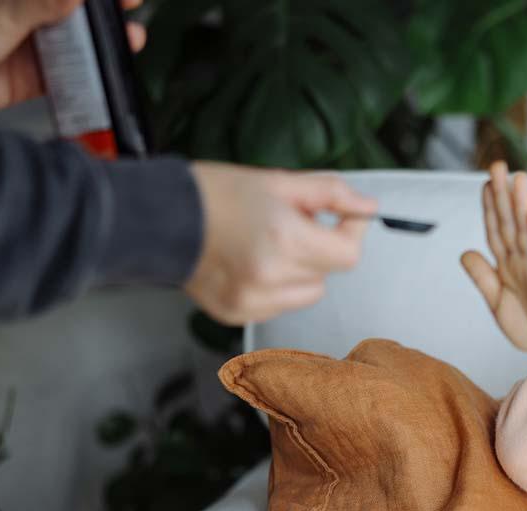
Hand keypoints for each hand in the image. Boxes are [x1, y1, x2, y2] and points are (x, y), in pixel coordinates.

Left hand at [0, 0, 146, 121]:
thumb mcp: (1, 14)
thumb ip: (42, 4)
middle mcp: (33, 18)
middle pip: (81, 16)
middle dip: (108, 15)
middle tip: (130, 13)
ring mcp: (38, 49)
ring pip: (82, 46)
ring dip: (106, 47)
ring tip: (129, 43)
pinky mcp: (39, 79)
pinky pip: (74, 79)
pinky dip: (91, 80)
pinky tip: (106, 78)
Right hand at [184, 163, 376, 324]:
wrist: (159, 217)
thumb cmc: (215, 194)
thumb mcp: (279, 182)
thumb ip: (331, 194)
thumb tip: (367, 208)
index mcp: (284, 239)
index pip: (349, 255)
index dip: (350, 233)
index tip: (343, 218)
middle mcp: (271, 276)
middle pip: (328, 274)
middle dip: (319, 248)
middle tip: (290, 224)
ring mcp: (253, 301)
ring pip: (307, 293)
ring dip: (299, 271)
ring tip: (266, 245)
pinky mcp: (238, 314)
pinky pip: (280, 305)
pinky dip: (275, 287)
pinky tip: (249, 264)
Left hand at [460, 161, 526, 362]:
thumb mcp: (496, 301)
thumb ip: (482, 276)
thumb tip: (465, 252)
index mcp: (508, 265)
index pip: (496, 230)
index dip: (489, 208)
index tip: (484, 184)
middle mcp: (522, 260)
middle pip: (509, 222)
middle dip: (502, 195)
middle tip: (497, 165)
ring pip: (525, 230)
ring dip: (521, 204)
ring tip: (518, 177)